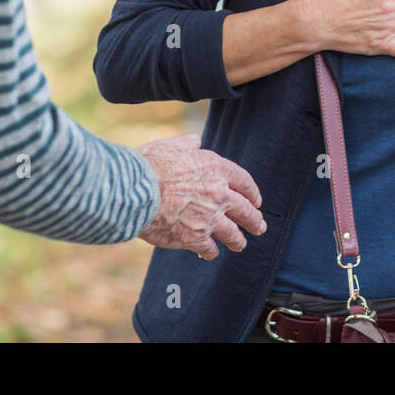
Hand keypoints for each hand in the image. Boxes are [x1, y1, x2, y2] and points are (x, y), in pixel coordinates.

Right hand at [136, 134, 264, 260]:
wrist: (134, 191)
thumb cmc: (148, 166)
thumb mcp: (170, 146)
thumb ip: (186, 144)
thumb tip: (194, 140)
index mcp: (215, 168)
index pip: (243, 181)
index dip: (252, 193)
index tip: (256, 201)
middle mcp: (218, 193)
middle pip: (245, 210)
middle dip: (254, 220)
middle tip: (259, 226)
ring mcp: (208, 217)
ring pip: (233, 234)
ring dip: (238, 240)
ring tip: (240, 244)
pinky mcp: (195, 237)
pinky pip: (210, 248)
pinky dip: (210, 252)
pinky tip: (209, 253)